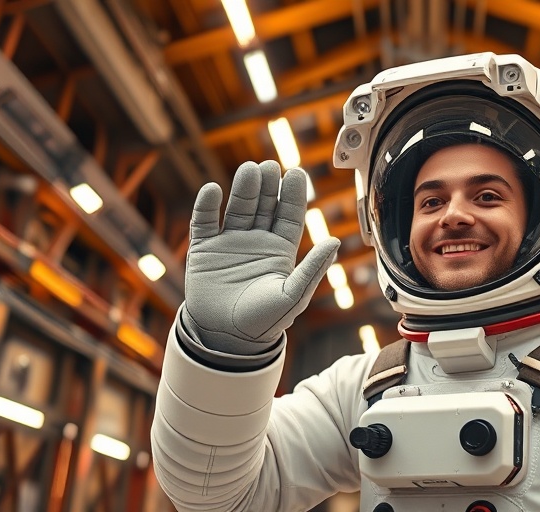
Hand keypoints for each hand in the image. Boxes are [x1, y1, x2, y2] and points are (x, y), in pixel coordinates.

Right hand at [181, 161, 339, 354]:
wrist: (227, 339)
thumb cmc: (265, 321)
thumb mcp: (293, 295)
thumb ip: (312, 269)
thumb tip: (336, 242)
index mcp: (280, 250)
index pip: (290, 215)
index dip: (293, 195)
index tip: (296, 173)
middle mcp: (256, 241)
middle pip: (264, 205)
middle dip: (268, 185)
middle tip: (270, 166)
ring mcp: (229, 243)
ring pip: (238, 208)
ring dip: (243, 189)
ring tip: (249, 170)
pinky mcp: (203, 250)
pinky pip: (204, 223)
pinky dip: (207, 206)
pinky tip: (213, 190)